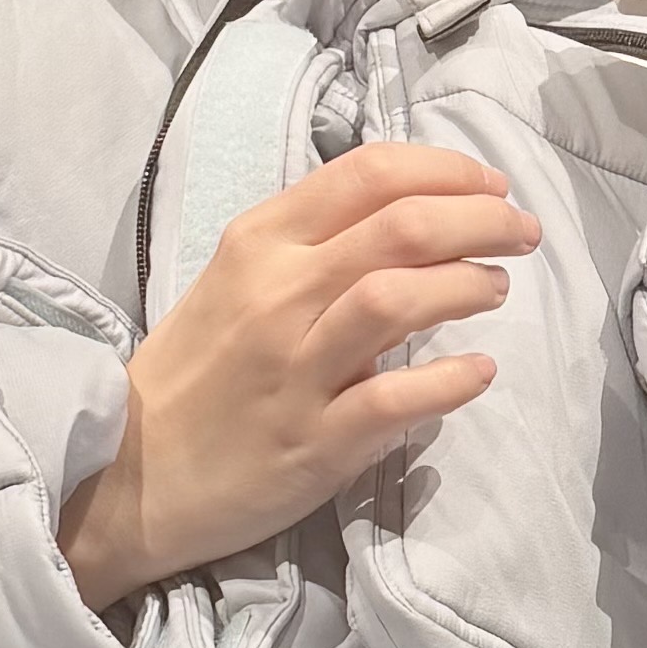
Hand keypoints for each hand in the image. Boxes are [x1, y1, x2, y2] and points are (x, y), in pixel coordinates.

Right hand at [57, 143, 533, 604]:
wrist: (125, 476)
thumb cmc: (192, 375)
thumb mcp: (232, 282)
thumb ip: (308, 244)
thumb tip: (401, 213)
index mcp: (259, 242)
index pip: (368, 174)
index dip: (446, 171)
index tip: (488, 188)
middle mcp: (277, 294)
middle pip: (402, 227)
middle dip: (482, 221)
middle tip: (520, 234)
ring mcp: (294, 369)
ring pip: (400, 298)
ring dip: (468, 285)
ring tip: (496, 290)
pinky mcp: (313, 441)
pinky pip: (397, 398)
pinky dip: (451, 380)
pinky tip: (479, 372)